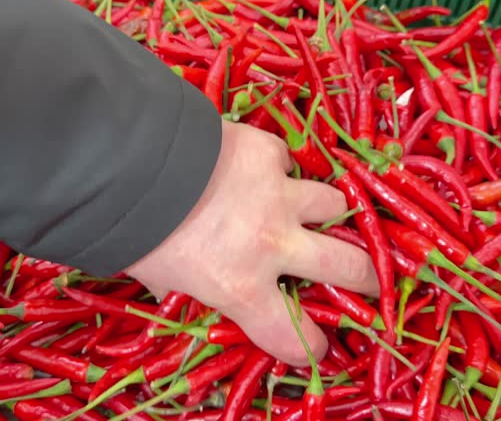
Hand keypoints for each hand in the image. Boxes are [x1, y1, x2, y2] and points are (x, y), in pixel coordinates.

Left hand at [126, 120, 377, 365]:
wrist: (130, 163)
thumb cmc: (137, 230)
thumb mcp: (161, 281)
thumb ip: (192, 294)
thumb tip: (196, 299)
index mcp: (240, 286)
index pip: (291, 334)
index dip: (309, 346)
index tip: (316, 345)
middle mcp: (271, 243)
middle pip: (348, 267)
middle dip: (367, 278)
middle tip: (370, 280)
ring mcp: (277, 195)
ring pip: (334, 205)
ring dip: (330, 213)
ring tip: (323, 214)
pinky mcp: (268, 154)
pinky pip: (289, 163)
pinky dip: (281, 170)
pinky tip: (264, 171)